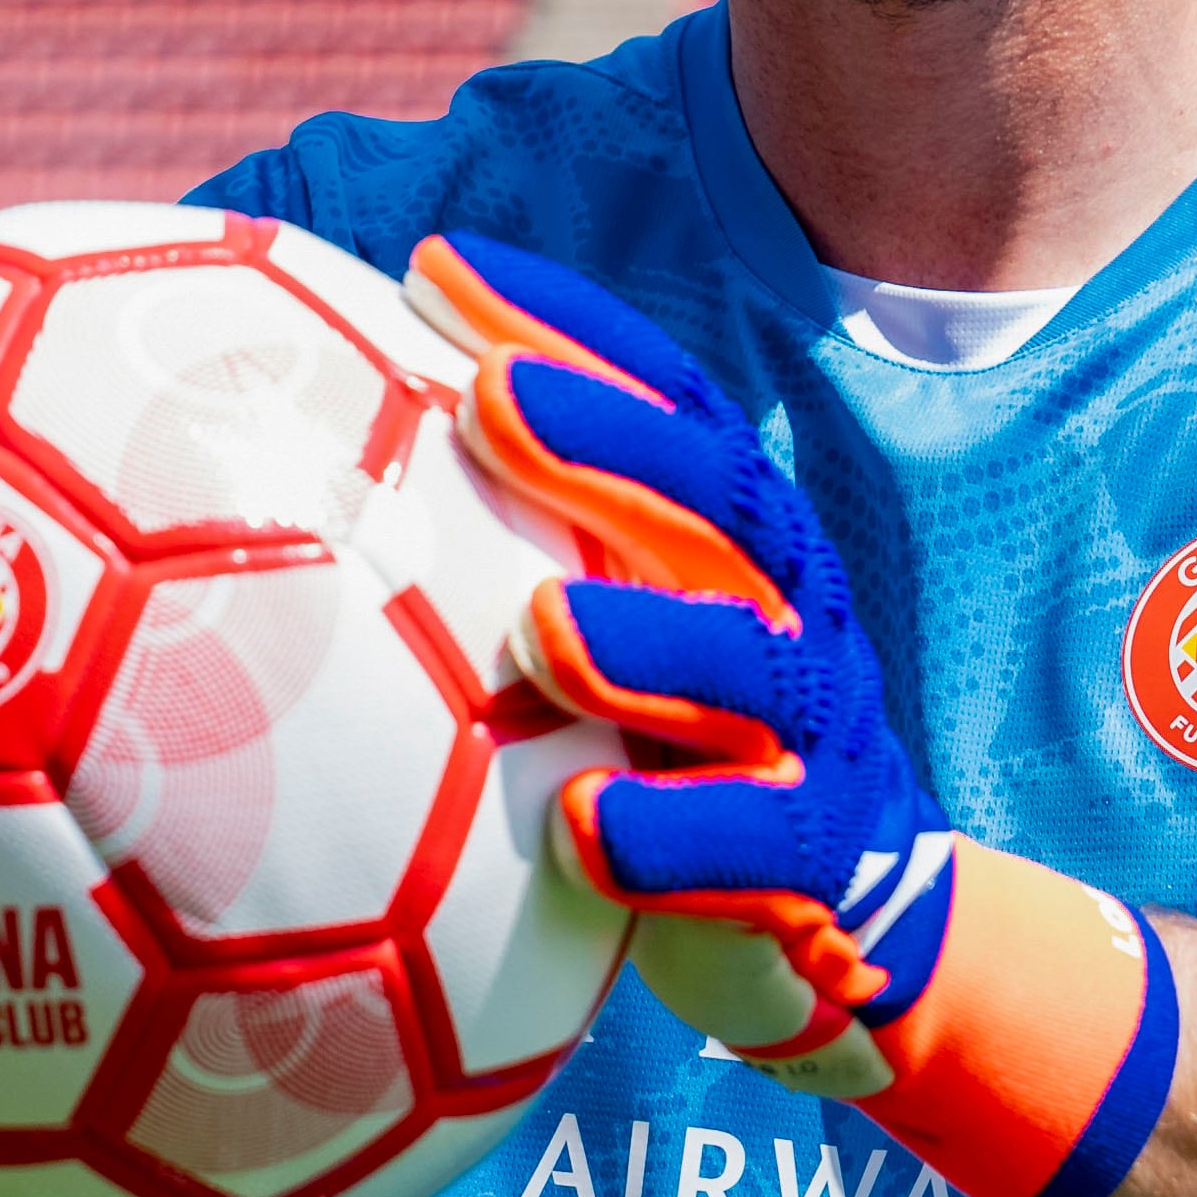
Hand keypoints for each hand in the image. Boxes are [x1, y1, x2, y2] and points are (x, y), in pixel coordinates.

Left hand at [403, 233, 1176, 1196]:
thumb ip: (530, 556)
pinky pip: (760, 851)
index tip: (441, 270)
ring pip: (752, 673)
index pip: (669, 406)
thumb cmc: (692, 756)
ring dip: (653, 639)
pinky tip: (585, 828)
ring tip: (546, 623)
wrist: (857, 926)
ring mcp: (816, 737)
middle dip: (611, 442)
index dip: (570, 330)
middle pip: (721, 504)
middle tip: (489, 395)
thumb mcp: (633, 639)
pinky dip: (676, 840)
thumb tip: (338, 454)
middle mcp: (792, 615)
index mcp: (744, 545)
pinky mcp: (822, 864)